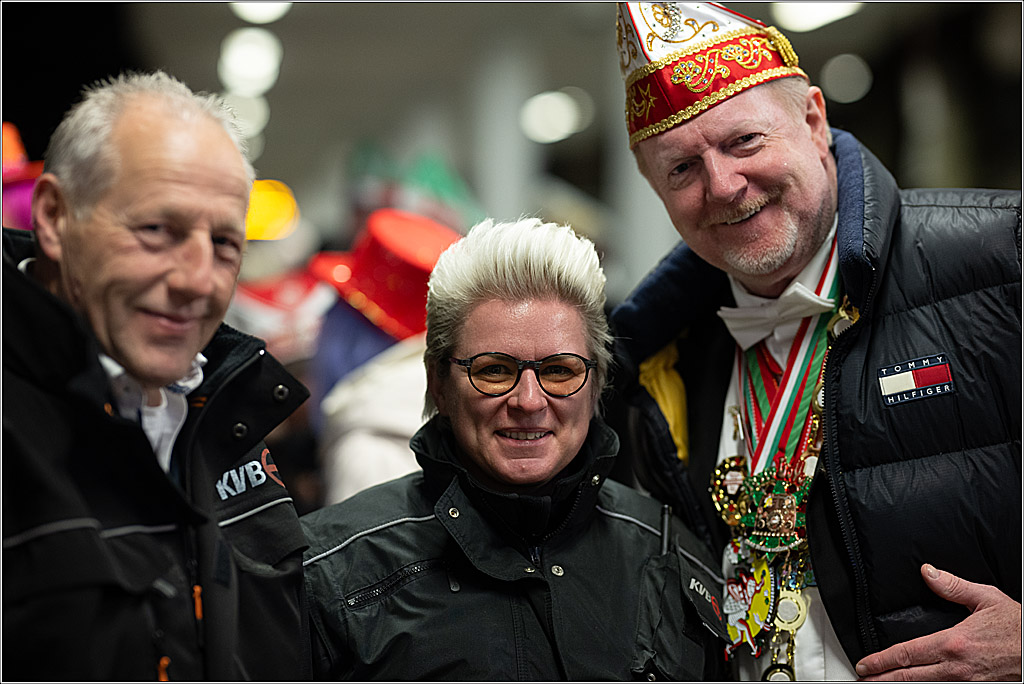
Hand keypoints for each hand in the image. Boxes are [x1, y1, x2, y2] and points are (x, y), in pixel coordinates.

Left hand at [855, 564, 1020, 680]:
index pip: (907, 654)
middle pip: (910, 678)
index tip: (865, 664)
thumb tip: (928, 572)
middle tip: (864, 680)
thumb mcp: (987, 599)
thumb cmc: (1019, 627)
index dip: (881, 661)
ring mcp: (968, 683)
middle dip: (883, 680)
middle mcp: (957, 668)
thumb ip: (953, 586)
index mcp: (954, 643)